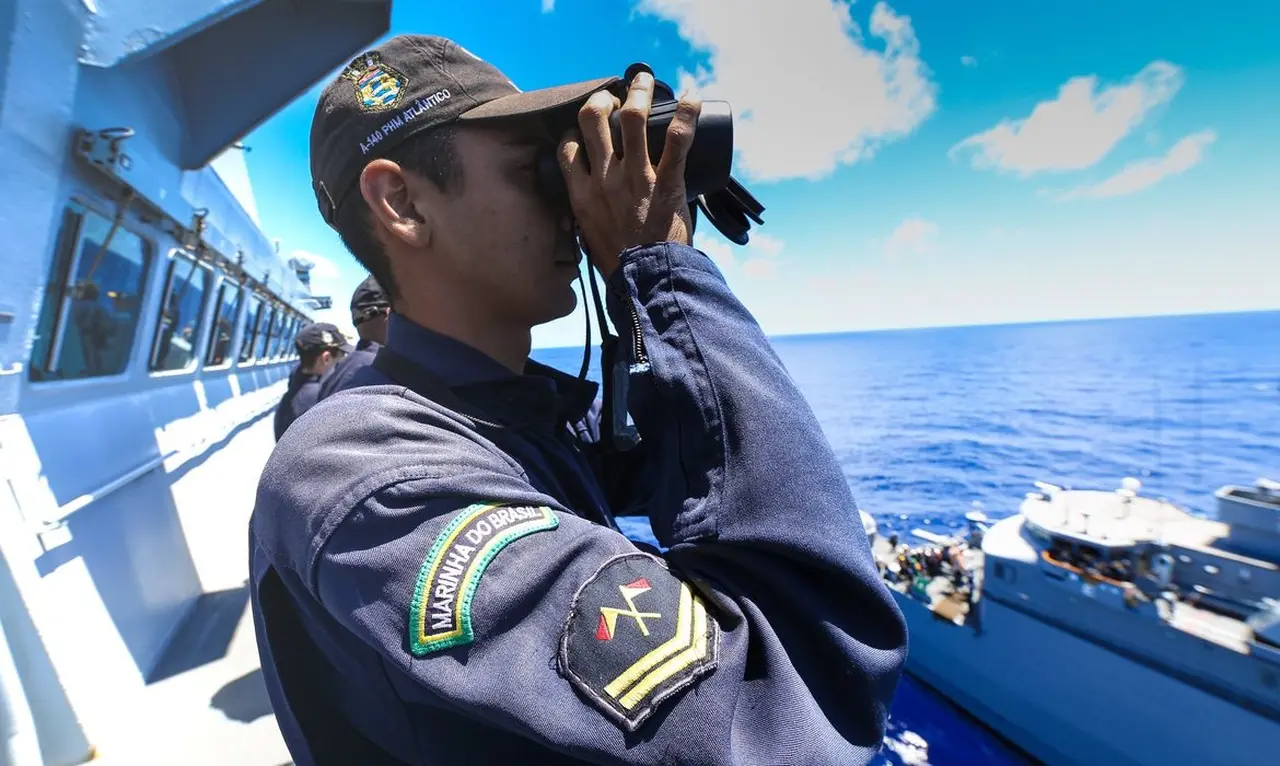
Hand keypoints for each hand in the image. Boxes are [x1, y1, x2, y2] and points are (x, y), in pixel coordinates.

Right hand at [558, 72, 700, 279]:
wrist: (647, 283)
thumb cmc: (620, 266)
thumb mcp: (590, 238)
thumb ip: (589, 215)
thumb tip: (590, 210)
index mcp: (582, 194)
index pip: (567, 147)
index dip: (575, 130)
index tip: (587, 127)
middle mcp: (605, 179)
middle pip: (593, 120)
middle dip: (602, 99)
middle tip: (614, 96)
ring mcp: (636, 178)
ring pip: (633, 118)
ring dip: (639, 92)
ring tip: (643, 80)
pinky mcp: (666, 183)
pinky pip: (677, 140)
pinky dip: (687, 114)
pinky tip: (692, 98)